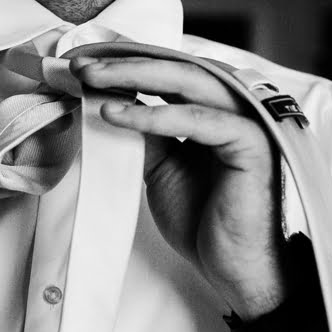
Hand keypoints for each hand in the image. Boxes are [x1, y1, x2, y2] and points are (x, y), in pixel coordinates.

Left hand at [71, 56, 286, 318]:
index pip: (170, 71)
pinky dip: (155, 114)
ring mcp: (249, 121)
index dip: (126, 63)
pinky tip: (117, 114)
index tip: (81, 64)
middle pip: (178, 67)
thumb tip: (106, 99)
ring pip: (189, 81)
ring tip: (92, 79)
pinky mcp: (252, 143)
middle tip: (79, 65)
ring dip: (135, 76)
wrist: (233, 269)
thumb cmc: (204, 221)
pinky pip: (199, 120)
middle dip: (125, 62)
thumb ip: (144, 131)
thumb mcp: (160, 167)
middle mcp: (235, 106)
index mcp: (216, 107)